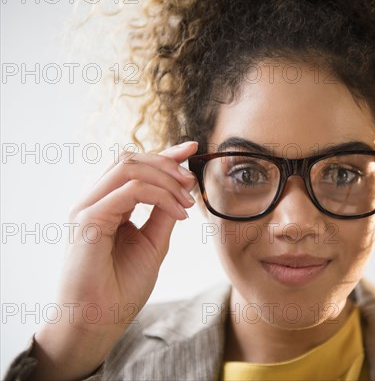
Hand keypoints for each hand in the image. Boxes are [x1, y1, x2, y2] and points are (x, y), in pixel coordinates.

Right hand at [30, 141, 198, 379]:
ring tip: (188, 201)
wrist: (99, 321)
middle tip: (192, 181)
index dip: (164, 154)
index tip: (192, 150)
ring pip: (128, 168)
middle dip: (167, 163)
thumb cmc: (122, 287)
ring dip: (166, 178)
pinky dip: (160, 197)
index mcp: (107, 205)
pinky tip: (178, 214)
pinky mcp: (88, 220)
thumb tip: (183, 190)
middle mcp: (94, 201)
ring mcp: (87, 208)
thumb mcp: (153, 243)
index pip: (134, 168)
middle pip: (130, 160)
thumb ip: (163, 213)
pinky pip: (130, 192)